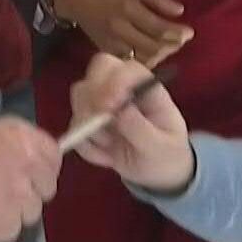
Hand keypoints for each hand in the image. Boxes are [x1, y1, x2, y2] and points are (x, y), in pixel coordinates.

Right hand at [0, 119, 60, 241]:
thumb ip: (13, 144)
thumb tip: (30, 158)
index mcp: (22, 139)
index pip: (54, 156)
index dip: (41, 167)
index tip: (30, 173)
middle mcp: (28, 167)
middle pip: (46, 187)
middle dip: (30, 190)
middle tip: (2, 190)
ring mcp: (20, 199)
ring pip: (31, 211)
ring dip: (13, 210)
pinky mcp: (6, 226)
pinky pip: (12, 229)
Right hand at [52, 0, 192, 64]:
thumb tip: (179, 11)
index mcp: (129, 7)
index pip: (159, 27)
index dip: (177, 33)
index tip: (189, 32)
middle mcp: (121, 28)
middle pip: (153, 46)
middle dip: (172, 46)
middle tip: (181, 40)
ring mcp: (112, 42)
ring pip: (142, 58)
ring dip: (160, 55)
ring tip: (168, 47)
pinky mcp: (106, 50)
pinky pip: (130, 62)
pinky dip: (144, 61)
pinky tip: (152, 54)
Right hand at [67, 53, 193, 192]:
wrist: (157, 174)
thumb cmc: (167, 155)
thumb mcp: (161, 147)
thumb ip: (141, 129)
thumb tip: (120, 111)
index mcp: (148, 89)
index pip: (130, 69)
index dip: (116, 82)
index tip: (109, 107)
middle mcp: (124, 89)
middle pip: (99, 67)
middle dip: (93, 93)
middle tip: (97, 121)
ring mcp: (103, 102)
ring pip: (80, 93)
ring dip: (87, 123)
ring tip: (109, 147)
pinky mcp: (89, 120)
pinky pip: (74, 126)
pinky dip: (86, 146)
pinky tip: (106, 158)